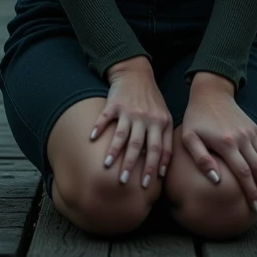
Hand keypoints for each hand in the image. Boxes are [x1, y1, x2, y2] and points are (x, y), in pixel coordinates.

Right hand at [89, 56, 173, 188]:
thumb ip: (164, 140)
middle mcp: (146, 118)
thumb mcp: (164, 116)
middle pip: (140, 146)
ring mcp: (130, 111)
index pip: (159, 149)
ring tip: (107, 166)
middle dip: (132, 166)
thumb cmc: (151, 100)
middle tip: (124, 183)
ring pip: (122, 135)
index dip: (154, 167)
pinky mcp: (115, 104)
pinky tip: (92, 138)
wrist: (136, 73)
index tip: (147, 183)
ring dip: (114, 151)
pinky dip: (98, 127)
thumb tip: (163, 170)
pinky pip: (106, 118)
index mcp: (160, 122)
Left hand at [182, 73, 256, 211]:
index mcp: (227, 143)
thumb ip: (201, 159)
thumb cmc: (196, 118)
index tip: (255, 208)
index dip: (251, 192)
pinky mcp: (255, 128)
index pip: (243, 173)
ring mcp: (251, 132)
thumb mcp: (189, 138)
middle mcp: (243, 138)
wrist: (211, 92)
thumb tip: (215, 180)